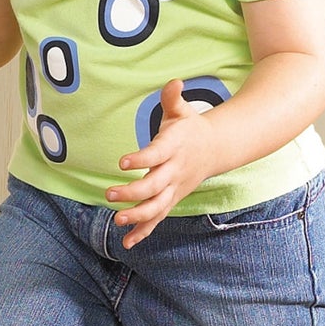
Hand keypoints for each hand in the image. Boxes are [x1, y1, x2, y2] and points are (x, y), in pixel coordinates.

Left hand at [105, 79, 228, 246]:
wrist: (215, 149)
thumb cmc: (190, 128)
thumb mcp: (182, 110)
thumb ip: (173, 98)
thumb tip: (174, 82)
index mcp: (173, 148)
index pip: (156, 155)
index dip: (140, 158)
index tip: (122, 161)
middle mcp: (174, 172)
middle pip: (154, 187)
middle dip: (133, 193)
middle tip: (109, 194)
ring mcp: (174, 189)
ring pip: (157, 207)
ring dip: (138, 217)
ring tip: (117, 220)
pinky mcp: (171, 199)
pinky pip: (158, 219)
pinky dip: (143, 232)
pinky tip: (126, 243)